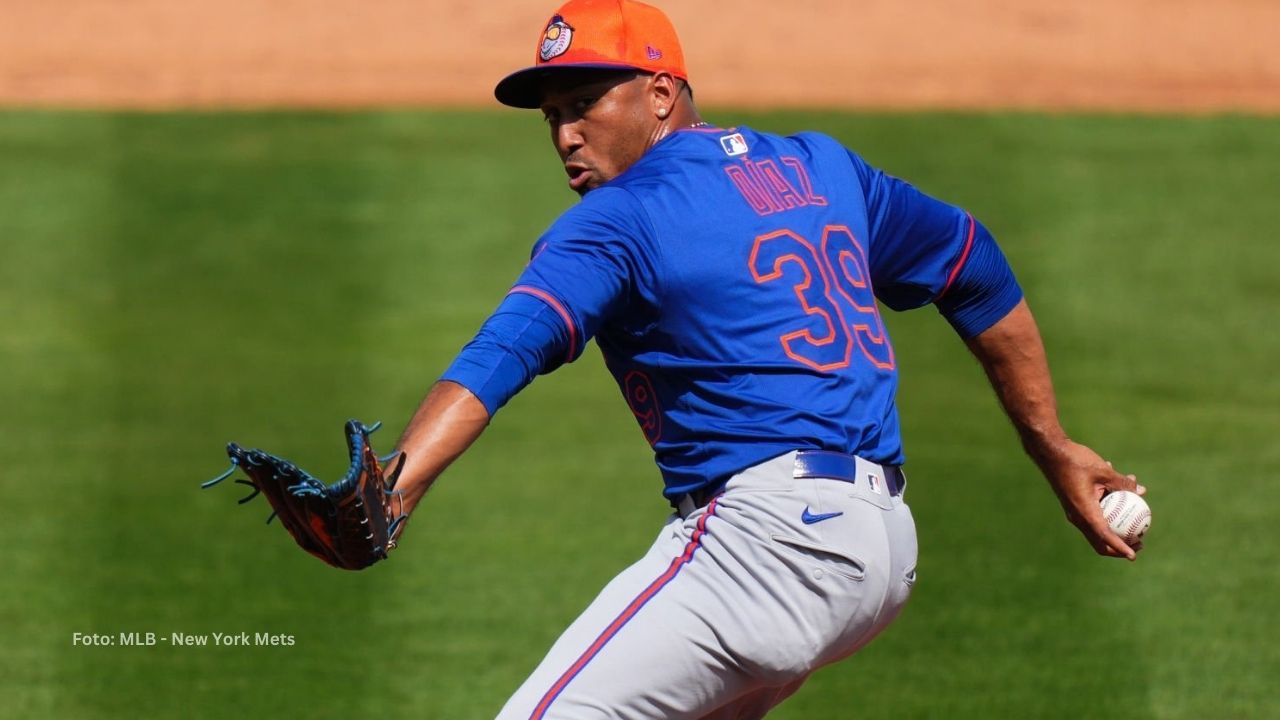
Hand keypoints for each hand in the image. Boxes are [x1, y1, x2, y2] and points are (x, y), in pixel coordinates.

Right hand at [1038, 440, 1145, 559]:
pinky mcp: (1075, 503)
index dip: (1120, 548)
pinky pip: (1094, 512)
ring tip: (1136, 507)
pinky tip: (1119, 487)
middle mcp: (1078, 516)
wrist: (1050, 451)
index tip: (1133, 556)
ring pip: (1098, 526)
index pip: (1104, 536)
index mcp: (1084, 511)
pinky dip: (1109, 506)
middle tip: (1138, 541)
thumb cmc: (1076, 461)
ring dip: (1117, 521)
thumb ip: (1122, 483)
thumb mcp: (1104, 471)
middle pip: (1099, 541)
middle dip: (1120, 544)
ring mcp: (1075, 511)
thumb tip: (1140, 492)